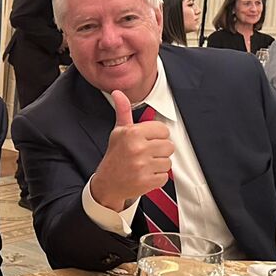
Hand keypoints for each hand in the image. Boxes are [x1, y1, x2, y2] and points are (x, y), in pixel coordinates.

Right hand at [90, 90, 173, 211]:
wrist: (107, 183)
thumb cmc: (115, 156)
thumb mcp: (118, 132)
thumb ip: (123, 111)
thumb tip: (117, 93)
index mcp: (132, 133)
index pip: (163, 130)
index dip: (156, 136)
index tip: (146, 141)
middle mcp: (138, 148)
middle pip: (169, 146)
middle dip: (159, 151)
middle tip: (145, 154)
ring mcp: (142, 166)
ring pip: (168, 162)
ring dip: (158, 165)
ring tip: (144, 165)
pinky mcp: (147, 181)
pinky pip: (164, 176)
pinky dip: (156, 178)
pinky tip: (144, 175)